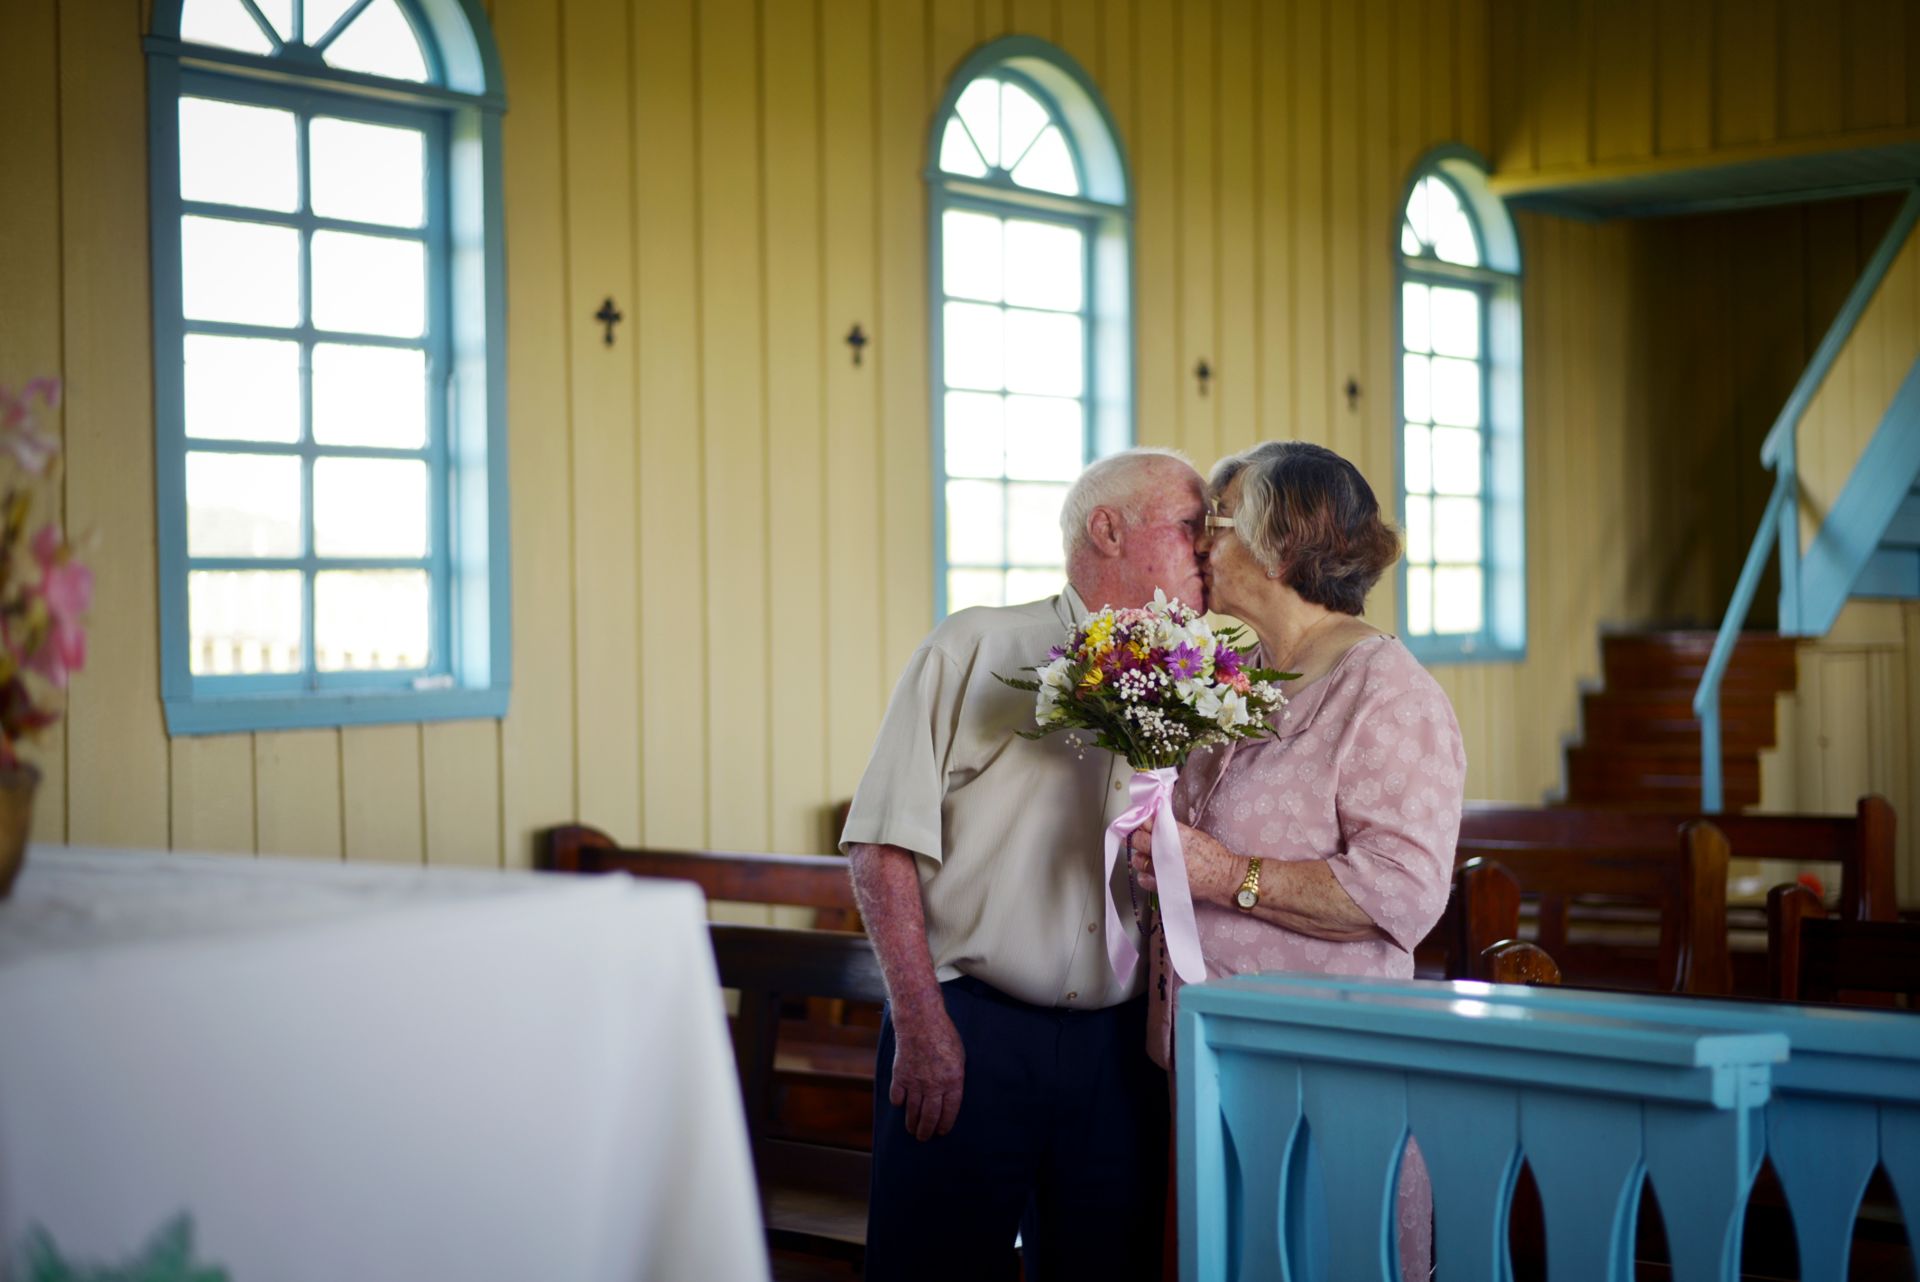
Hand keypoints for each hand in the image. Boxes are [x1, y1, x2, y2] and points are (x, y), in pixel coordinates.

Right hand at [889, 1005, 964, 1140]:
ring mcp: (915, 1082)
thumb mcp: (959, 1056)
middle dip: (927, 1130)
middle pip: (930, 1116)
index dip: (945, 1124)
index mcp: (953, 1081)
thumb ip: (955, 1077)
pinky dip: (898, 1103)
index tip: (941, 1132)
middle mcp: (934, 1085)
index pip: (949, 1111)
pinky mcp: (900, 1075)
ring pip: (913, 1111)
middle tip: (924, 1138)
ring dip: (912, 1123)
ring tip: (912, 1129)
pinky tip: (901, 1105)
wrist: (920, 1021)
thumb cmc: (943, 1035)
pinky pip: (897, 1096)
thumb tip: (950, 1094)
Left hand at [1129, 818, 1245, 904]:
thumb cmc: (1213, 854)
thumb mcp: (1194, 834)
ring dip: (1139, 856)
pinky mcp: (1164, 885)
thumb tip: (1158, 822)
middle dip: (1135, 836)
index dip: (1141, 822)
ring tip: (1144, 855)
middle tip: (1135, 836)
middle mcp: (1165, 851)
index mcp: (1173, 835)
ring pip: (1138, 860)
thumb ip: (1174, 829)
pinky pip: (1144, 879)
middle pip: (1138, 840)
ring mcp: (1162, 869)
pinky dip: (1143, 875)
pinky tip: (1148, 872)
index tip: (1140, 822)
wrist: (1224, 877)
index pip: (1148, 823)